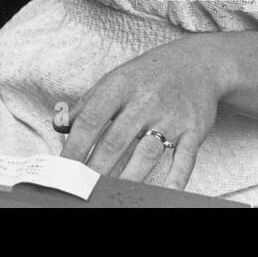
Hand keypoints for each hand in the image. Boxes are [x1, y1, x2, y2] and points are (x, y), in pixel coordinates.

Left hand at [59, 36, 225, 189]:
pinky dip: (176, 177)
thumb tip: (59, 125)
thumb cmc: (150, 74)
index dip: (75, 145)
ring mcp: (171, 117)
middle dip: (96, 168)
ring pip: (146, 152)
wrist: (198, 62)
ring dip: (128, 177)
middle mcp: (145, 101)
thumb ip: (87, 103)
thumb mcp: (115, 78)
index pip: (91, 119)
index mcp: (120, 86)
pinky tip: (165, 192)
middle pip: (115, 141)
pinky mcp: (194, 129)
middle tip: (82, 187)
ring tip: (112, 194)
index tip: (64, 167)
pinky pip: (184, 157)